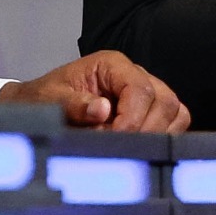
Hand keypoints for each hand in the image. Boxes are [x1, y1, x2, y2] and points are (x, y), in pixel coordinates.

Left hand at [0, 50, 190, 132]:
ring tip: (128, 149)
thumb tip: (102, 111)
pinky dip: (161, 139)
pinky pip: (173, 124)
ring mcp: (147, 93)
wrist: (40, 103)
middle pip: (165, 100)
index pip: (141, 89)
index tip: (113, 138)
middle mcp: (135, 75)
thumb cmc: (46, 98)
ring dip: (157, 136)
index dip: (132, 119)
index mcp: (113, 65)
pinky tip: (136, 149)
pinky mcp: (150, 113)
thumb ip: (75, 105)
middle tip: (121, 148)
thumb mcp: (51, 99)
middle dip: (147, 130)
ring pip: (175, 113)